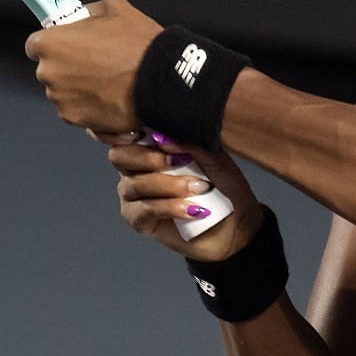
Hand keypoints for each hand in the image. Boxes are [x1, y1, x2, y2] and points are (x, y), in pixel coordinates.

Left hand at [23, 0, 155, 136]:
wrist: (160, 83)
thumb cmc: (138, 46)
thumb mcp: (115, 8)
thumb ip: (90, 12)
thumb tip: (85, 18)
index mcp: (50, 43)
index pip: (35, 45)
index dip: (55, 44)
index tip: (68, 46)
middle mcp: (49, 73)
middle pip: (51, 70)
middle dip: (69, 67)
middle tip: (97, 63)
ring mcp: (61, 99)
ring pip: (64, 92)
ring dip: (79, 88)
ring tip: (107, 83)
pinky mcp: (76, 120)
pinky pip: (77, 111)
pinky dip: (89, 107)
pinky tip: (110, 98)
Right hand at [101, 133, 266, 260]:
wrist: (237, 224)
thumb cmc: (224, 186)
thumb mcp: (213, 157)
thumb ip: (189, 143)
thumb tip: (162, 137)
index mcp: (148, 149)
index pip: (125, 135)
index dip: (126, 131)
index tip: (146, 131)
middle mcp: (134, 171)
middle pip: (119, 157)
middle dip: (147, 157)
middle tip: (179, 161)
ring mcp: (134, 197)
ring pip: (135, 185)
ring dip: (169, 185)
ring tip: (200, 188)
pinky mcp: (140, 221)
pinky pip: (146, 210)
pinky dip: (170, 207)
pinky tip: (191, 210)